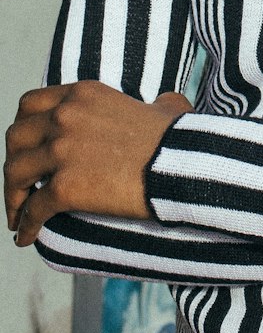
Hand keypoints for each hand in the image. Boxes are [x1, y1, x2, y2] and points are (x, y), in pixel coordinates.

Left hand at [5, 82, 191, 245]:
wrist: (177, 165)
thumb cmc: (176, 139)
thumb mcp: (165, 107)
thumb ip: (156, 104)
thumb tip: (165, 105)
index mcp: (83, 94)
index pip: (30, 104)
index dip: (22, 127)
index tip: (26, 147)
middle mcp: (65, 116)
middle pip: (15, 138)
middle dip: (13, 162)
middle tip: (21, 183)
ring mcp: (61, 151)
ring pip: (14, 173)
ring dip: (12, 196)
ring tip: (18, 214)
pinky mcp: (64, 186)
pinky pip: (31, 210)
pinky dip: (25, 226)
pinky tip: (26, 237)